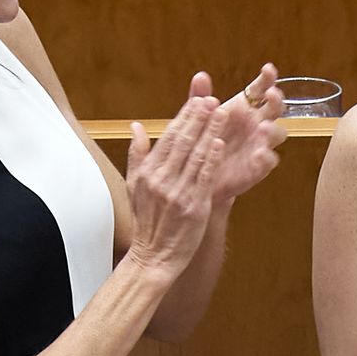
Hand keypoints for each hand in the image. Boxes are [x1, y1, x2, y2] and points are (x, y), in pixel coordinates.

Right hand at [125, 96, 225, 281]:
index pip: (167, 137)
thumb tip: (137, 127)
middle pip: (182, 142)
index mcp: (147, 173)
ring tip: (222, 113)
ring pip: (195, 156)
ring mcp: (177, 193)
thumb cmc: (147, 221)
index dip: (184, 117)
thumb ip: (137, 154)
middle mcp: (161, 180)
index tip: (197, 101)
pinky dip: (212, 159)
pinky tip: (220, 143)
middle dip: (199, 118)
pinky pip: (204, 178)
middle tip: (213, 99)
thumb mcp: (134, 186)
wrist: (154, 256)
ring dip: (210, 132)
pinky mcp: (193, 207)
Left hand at [186, 63, 285, 204]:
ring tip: (263, 127)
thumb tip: (200, 76)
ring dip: (273, 129)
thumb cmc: (201, 140)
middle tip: (271, 94)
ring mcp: (260, 144)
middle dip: (276, 100)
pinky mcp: (258, 166)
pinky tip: (260, 154)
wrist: (198, 174)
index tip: (268, 69)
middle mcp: (257, 123)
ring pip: (277, 133)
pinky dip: (267, 157)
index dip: (267, 78)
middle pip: (275, 108)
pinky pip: (269, 161)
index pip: (261, 88)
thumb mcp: (197, 118)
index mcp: (245, 107)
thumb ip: (199, 97)